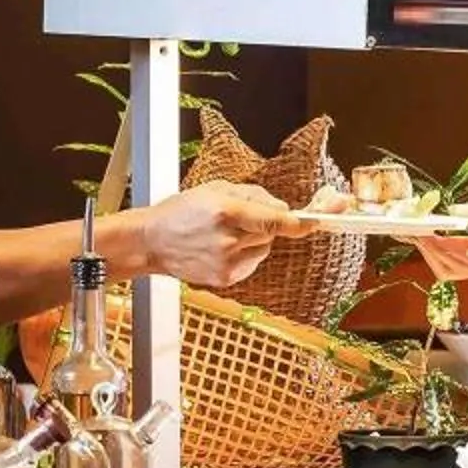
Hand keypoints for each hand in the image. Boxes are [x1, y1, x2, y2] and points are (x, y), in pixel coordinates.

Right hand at [121, 182, 295, 289]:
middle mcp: (228, 240)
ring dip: (255, 240)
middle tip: (243, 217)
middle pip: (271, 233)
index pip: (273, 220)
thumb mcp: (216, 189)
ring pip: (263, 249)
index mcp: (225, 212)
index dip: (298, 222)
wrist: (152, 241)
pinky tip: (221, 247)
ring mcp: (227, 263)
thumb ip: (254, 196)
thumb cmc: (181, 211)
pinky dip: (245, 254)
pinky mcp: (225, 279)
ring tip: (224, 234)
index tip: (316, 221)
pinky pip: (252, 263)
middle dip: (267, 224)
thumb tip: (283, 207)